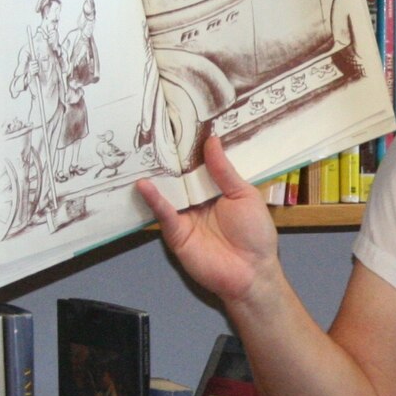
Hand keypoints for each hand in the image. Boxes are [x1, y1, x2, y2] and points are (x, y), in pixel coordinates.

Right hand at [137, 134, 278, 307]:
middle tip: (152, 131)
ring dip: (155, 175)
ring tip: (140, 150)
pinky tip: (144, 185)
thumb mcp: (244, 195)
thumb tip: (211, 140)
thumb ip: (224, 170)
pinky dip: (154, 200)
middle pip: (178, 176)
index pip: (197, 165)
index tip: (177, 123)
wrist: (252, 272)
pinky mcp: (175, 233)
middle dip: (167, 157)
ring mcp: (184, 216)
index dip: (189, 148)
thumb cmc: (255, 233)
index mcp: (215, 189)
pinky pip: (163, 214)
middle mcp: (196, 200)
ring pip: (167, 192)